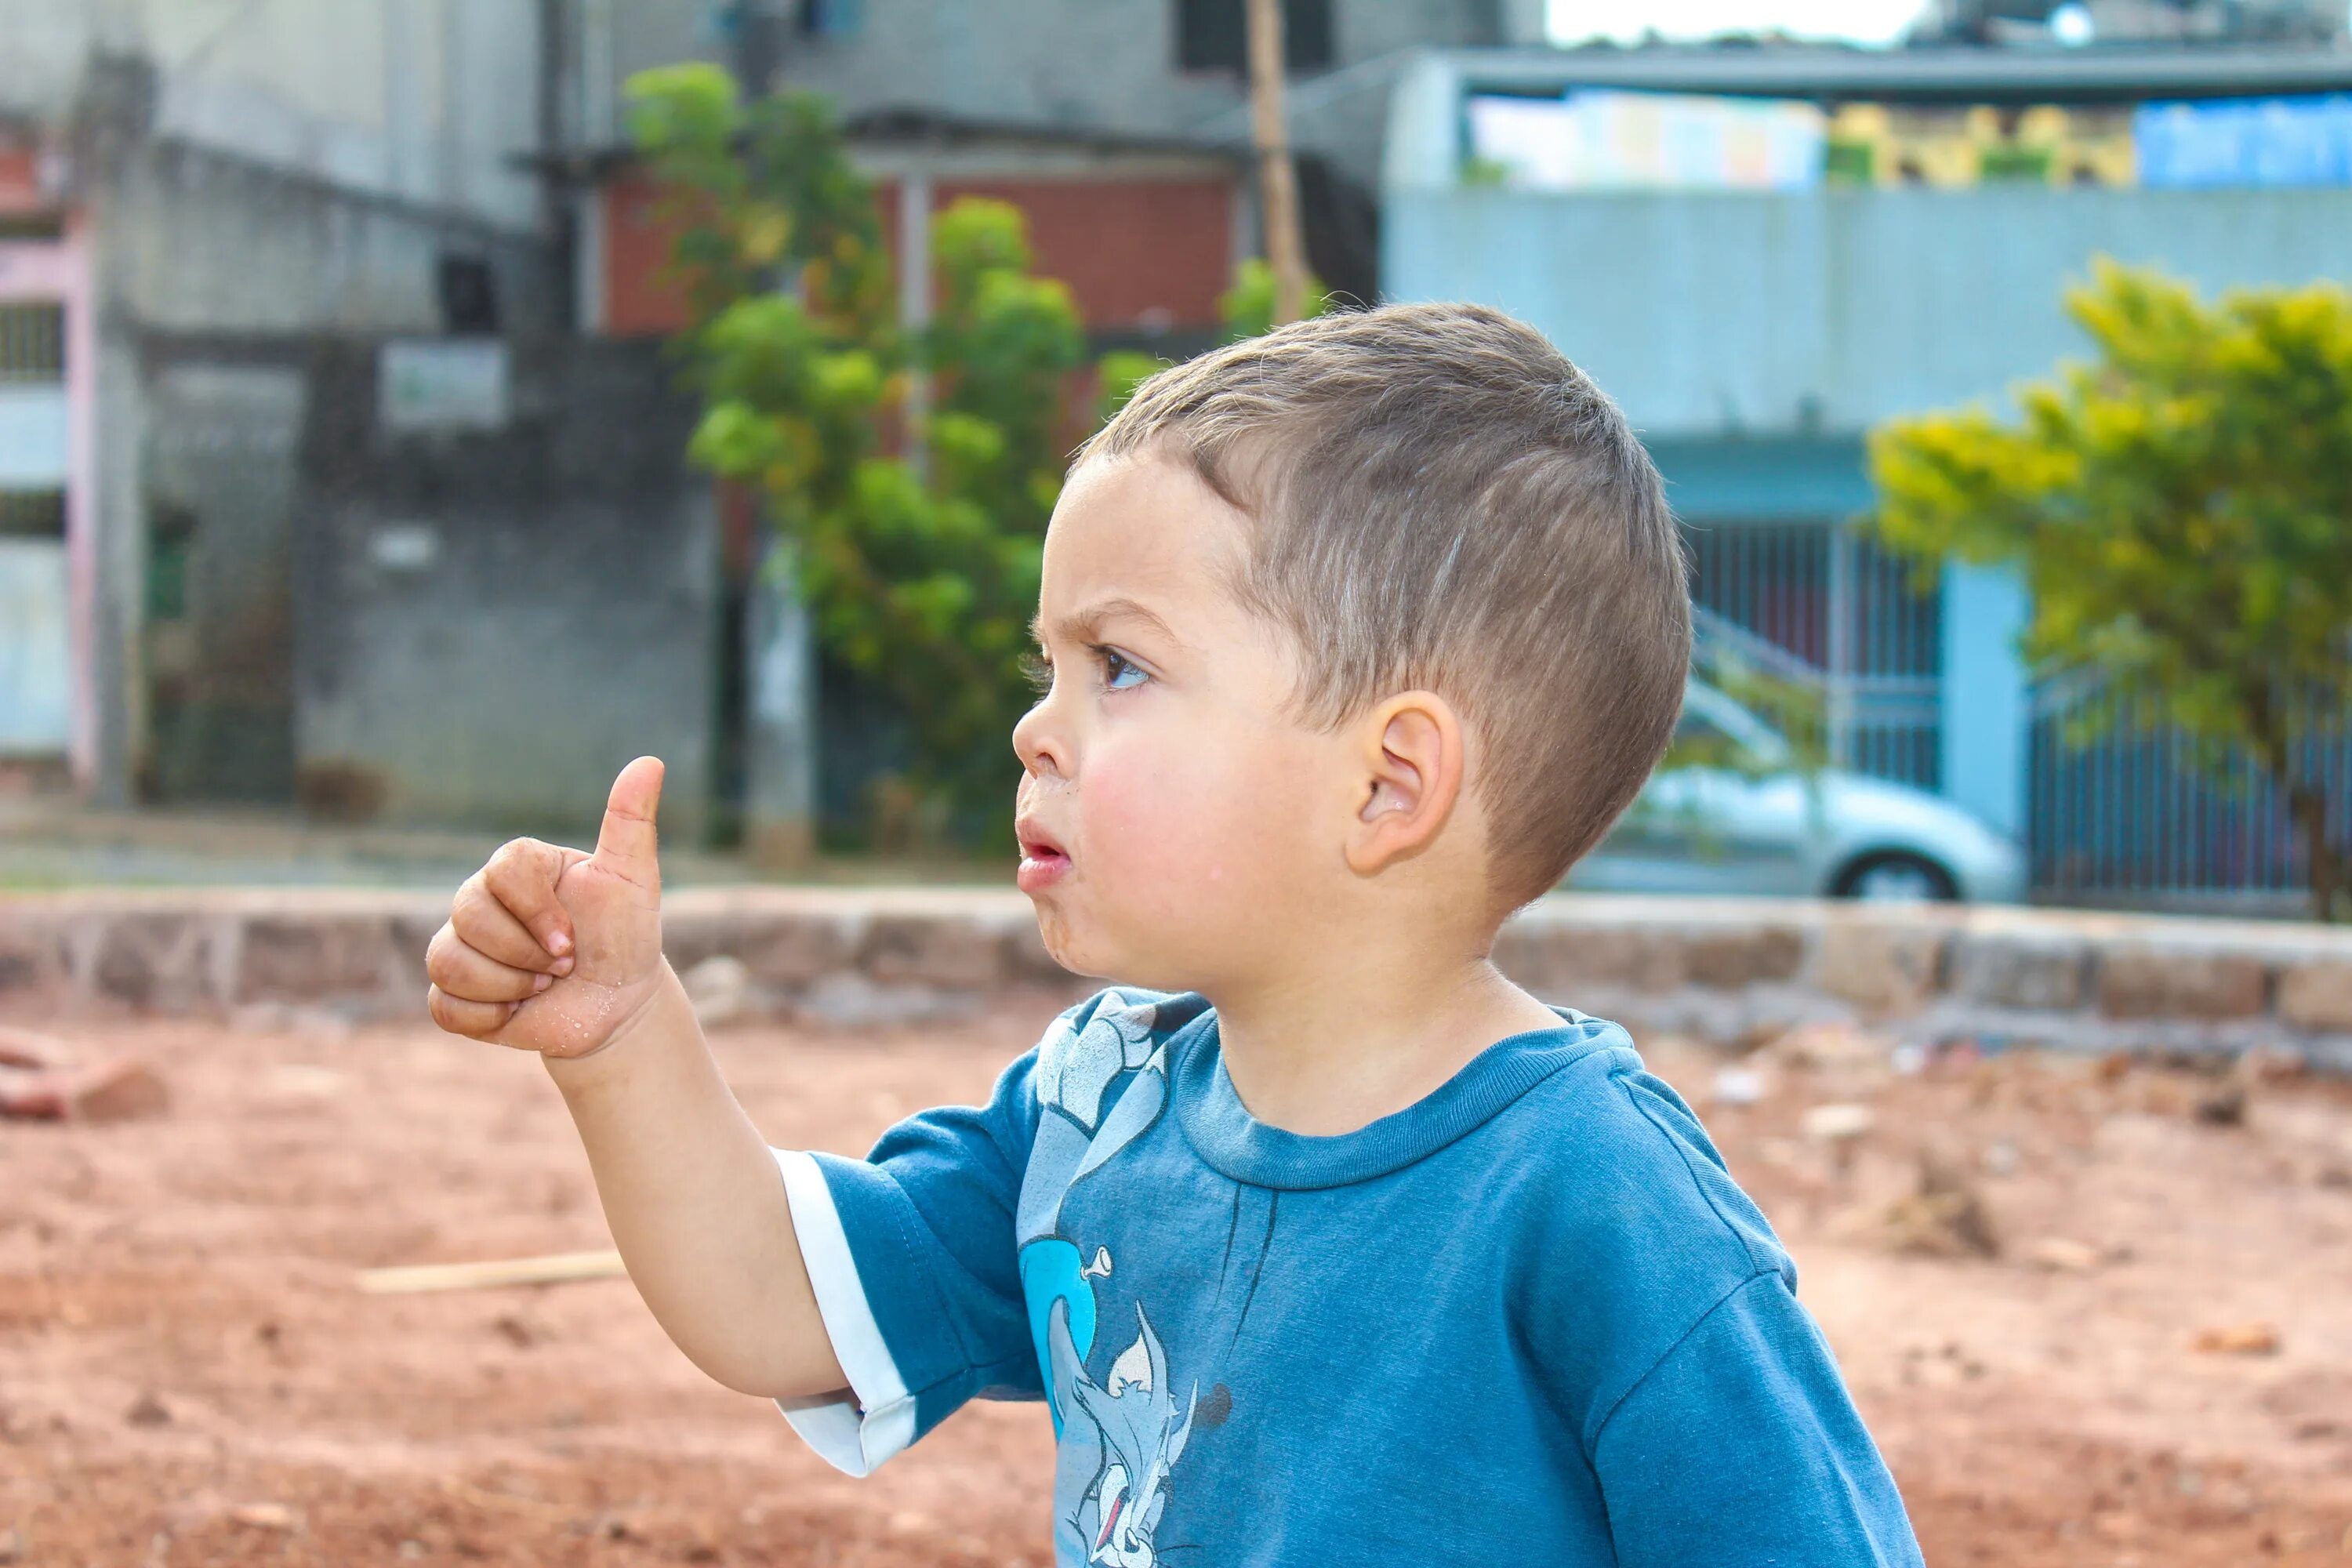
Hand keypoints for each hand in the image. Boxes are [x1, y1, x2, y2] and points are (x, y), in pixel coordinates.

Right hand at [426, 756, 669, 1058]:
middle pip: (468, 916)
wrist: (616, 1003)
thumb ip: (631, 823)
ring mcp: (464, 945)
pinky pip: (443, 1005)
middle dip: (526, 953)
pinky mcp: (455, 993)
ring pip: (450, 961)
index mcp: (520, 867)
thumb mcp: (635, 880)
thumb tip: (649, 762)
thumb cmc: (624, 935)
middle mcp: (482, 899)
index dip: (535, 912)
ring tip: (543, 986)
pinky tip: (518, 1011)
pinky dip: (488, 1016)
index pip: (502, 869)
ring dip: (509, 986)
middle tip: (563, 966)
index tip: (571, 941)